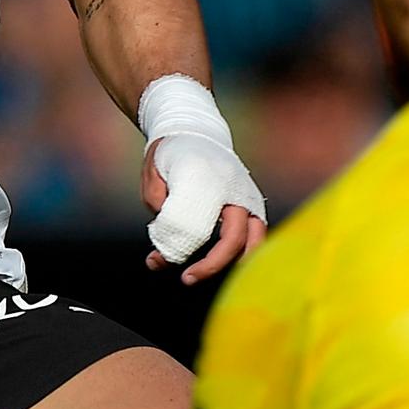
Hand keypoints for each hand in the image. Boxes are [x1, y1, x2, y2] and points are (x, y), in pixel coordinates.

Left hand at [142, 145, 266, 285]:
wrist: (193, 130)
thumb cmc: (169, 157)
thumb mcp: (152, 180)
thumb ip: (160, 215)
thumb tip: (163, 254)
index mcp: (208, 179)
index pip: (198, 227)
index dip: (179, 249)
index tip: (157, 260)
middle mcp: (234, 187)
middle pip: (234, 238)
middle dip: (211, 264)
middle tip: (186, 278)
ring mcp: (247, 193)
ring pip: (254, 237)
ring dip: (234, 261)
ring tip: (207, 273)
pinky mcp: (252, 200)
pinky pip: (256, 232)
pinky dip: (243, 252)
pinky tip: (220, 262)